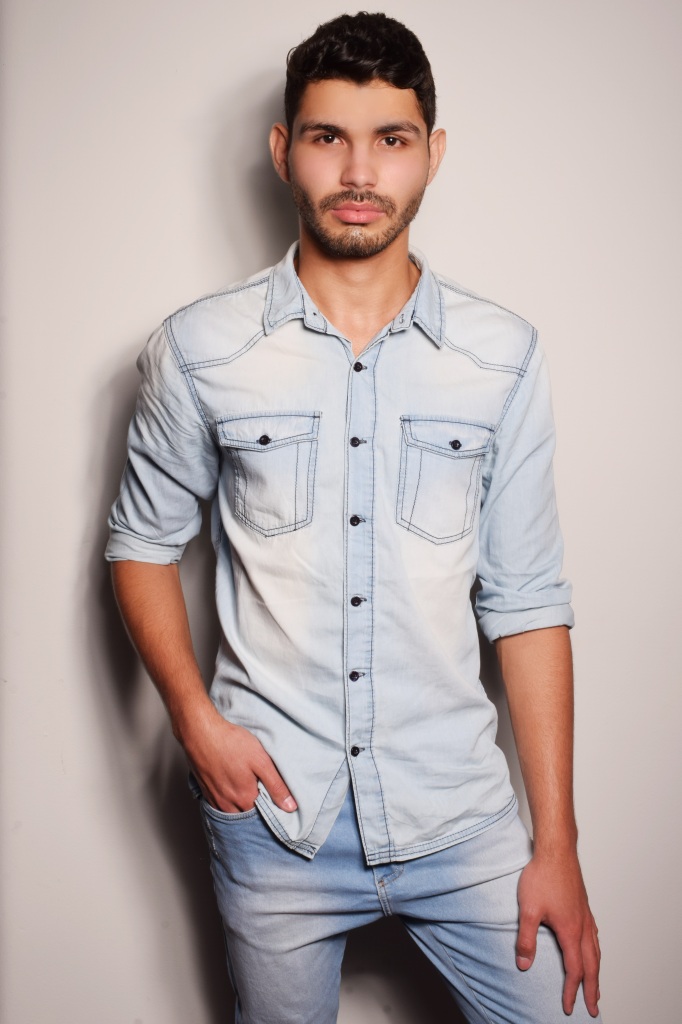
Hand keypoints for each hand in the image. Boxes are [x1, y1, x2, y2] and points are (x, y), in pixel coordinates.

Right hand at [176, 702, 296, 813]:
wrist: (200, 733)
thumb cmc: (231, 743)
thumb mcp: (261, 761)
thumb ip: (276, 786)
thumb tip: (291, 807)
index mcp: (245, 798)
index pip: (263, 814)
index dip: (271, 807)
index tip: (275, 798)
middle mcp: (228, 804)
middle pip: (246, 814)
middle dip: (255, 809)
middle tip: (261, 792)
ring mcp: (214, 799)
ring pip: (231, 812)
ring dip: (240, 807)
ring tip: (247, 791)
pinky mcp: (205, 791)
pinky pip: (218, 805)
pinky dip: (227, 802)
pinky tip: (231, 789)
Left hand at [516, 851, 600, 1016]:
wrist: (556, 850)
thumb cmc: (542, 876)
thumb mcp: (528, 910)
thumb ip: (526, 939)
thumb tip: (524, 964)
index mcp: (570, 931)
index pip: (574, 969)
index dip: (571, 990)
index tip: (568, 1007)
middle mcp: (582, 926)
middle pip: (592, 965)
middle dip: (592, 989)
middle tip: (594, 1008)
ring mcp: (585, 915)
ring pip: (596, 950)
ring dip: (596, 971)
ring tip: (596, 985)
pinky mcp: (583, 906)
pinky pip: (594, 935)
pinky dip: (596, 950)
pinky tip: (592, 948)